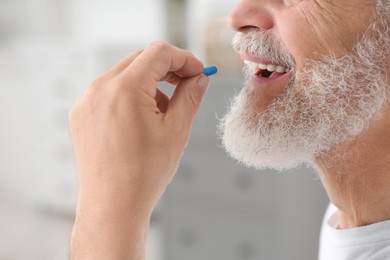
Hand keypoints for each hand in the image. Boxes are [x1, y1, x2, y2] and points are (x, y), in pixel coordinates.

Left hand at [69, 42, 209, 259]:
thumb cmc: (143, 173)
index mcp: (124, 89)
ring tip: (162, 114)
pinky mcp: (81, 114)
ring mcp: (86, 101)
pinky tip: (141, 121)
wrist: (112, 205)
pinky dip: (129, 97)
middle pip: (140, 60)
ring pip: (125, 75)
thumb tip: (200, 78)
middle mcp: (100, 89)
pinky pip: (109, 92)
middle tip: (186, 87)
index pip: (159, 53)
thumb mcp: (176, 130)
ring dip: (149, 85)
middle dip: (167, 70)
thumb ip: (190, 96)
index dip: (184, 59)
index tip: (197, 72)